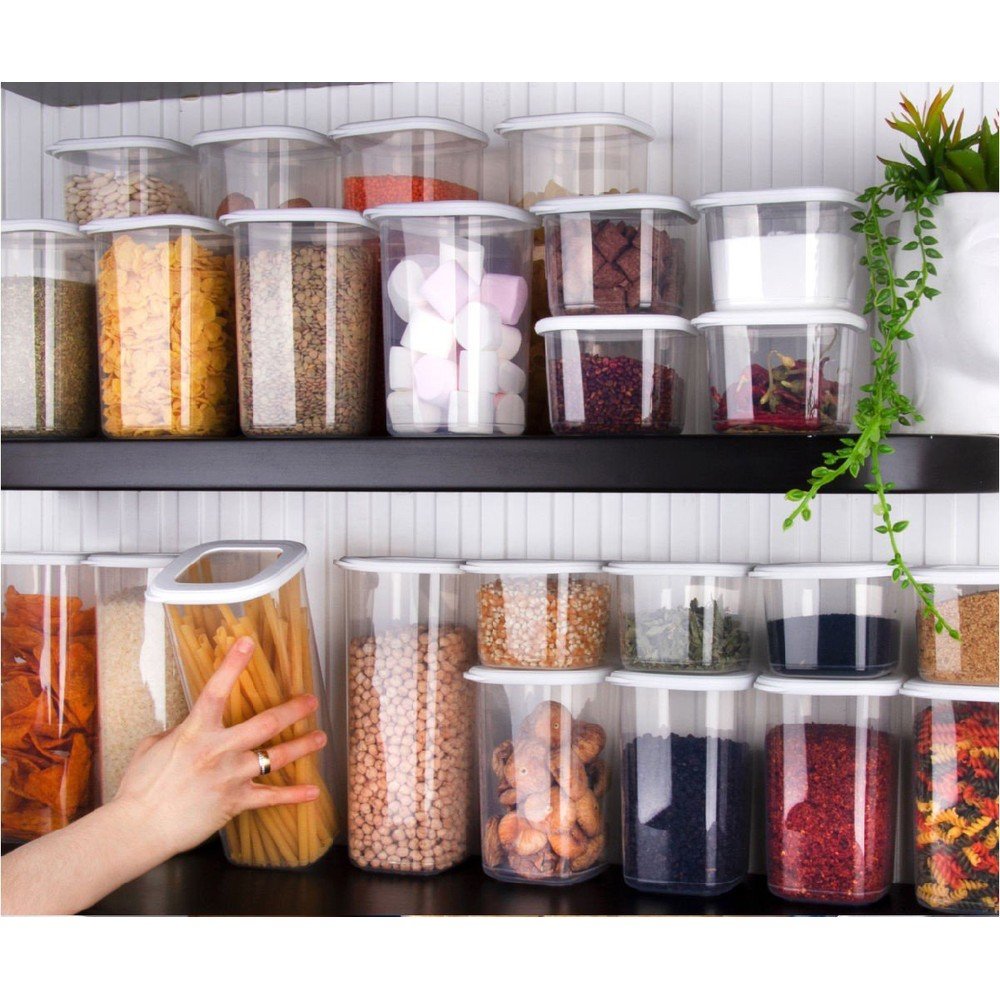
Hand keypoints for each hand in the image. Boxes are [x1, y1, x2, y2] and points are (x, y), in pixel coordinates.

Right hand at [114, 636, 326, 857]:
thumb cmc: (139, 786)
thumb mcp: (154, 746)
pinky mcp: (236, 801)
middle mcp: (219, 749)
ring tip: (321, 737)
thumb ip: (179, 732)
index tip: (249, 643)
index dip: (233, 665)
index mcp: (196, 731)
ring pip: (277, 757)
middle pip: (266, 723)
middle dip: (293, 710)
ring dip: (302, 746)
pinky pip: (271, 798)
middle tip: (311, 701)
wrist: (139, 827)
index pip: (217, 690)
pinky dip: (294, 796)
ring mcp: (231, 776)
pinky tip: (313, 793)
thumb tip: (191, 727)